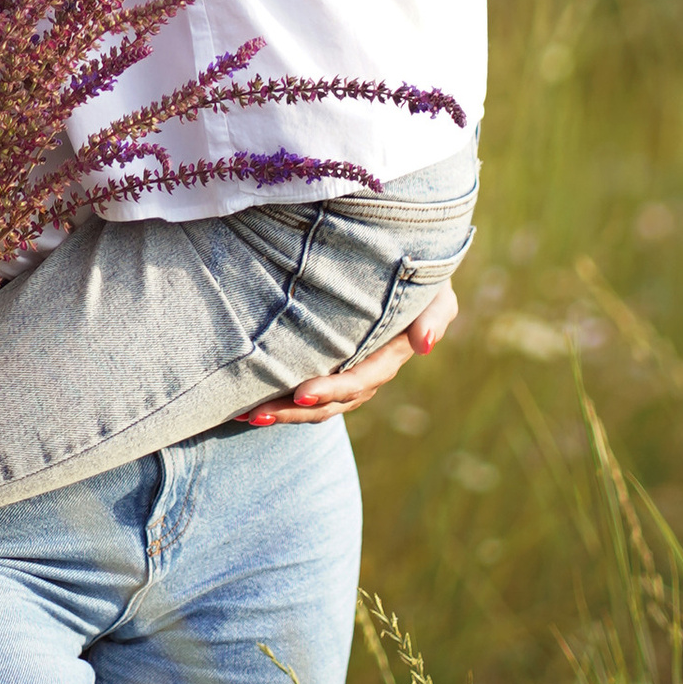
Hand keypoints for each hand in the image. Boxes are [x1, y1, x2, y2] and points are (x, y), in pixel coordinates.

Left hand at [244, 281, 461, 427]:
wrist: (402, 267)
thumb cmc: (420, 277)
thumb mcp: (436, 291)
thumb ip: (434, 313)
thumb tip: (424, 343)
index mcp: (390, 357)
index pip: (359, 380)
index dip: (332, 389)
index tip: (302, 394)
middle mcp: (367, 373)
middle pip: (329, 402)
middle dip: (294, 411)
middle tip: (258, 414)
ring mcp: (346, 373)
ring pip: (314, 404)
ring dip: (281, 413)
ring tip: (245, 416)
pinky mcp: (327, 366)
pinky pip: (304, 391)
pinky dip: (279, 398)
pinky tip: (246, 404)